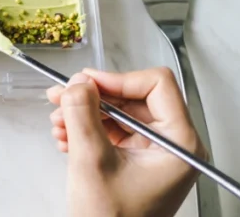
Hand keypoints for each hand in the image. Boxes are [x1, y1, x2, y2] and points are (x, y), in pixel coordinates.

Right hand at [47, 68, 204, 216]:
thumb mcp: (91, 161)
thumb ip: (82, 115)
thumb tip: (77, 83)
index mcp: (180, 144)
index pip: (156, 85)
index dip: (117, 79)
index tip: (86, 82)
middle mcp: (173, 145)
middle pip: (133, 97)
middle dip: (93, 98)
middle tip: (62, 97)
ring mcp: (154, 152)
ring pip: (119, 112)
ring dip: (84, 113)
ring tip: (59, 122)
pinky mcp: (137, 159)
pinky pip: (112, 129)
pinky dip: (87, 128)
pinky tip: (66, 137)